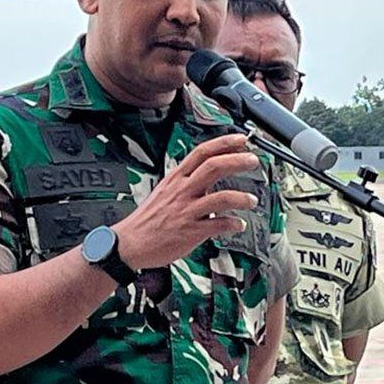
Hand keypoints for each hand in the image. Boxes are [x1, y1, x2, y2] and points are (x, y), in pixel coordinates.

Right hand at [115, 134, 259, 268]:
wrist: (130, 243)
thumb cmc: (148, 219)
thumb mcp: (165, 190)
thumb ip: (186, 181)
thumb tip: (207, 174)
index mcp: (176, 178)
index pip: (202, 152)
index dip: (224, 143)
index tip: (242, 140)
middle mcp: (182, 191)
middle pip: (214, 167)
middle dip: (238, 161)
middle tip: (253, 161)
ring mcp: (187, 210)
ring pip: (221, 197)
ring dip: (241, 197)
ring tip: (252, 200)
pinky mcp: (190, 231)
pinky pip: (218, 225)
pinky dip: (233, 224)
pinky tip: (239, 225)